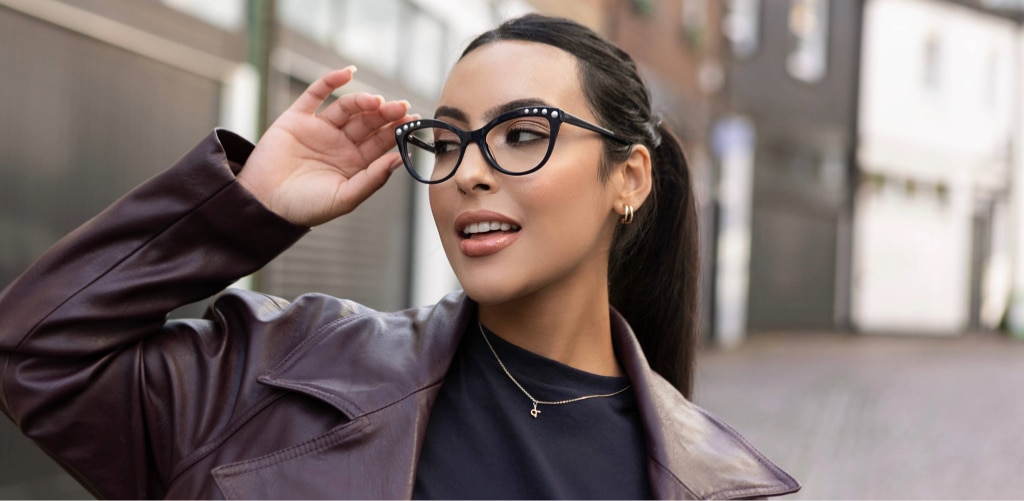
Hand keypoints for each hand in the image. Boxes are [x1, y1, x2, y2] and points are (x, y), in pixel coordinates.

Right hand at [238, 67, 415, 226]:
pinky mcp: (297, 118)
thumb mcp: (344, 198)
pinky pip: (315, 95)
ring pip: (346, 107)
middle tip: (400, 107)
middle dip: (385, 114)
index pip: (381, 142)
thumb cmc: (305, 208)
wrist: (264, 204)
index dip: (397, 130)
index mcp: (355, 163)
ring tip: (376, 101)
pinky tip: (347, 72)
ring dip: (362, 101)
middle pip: (368, 122)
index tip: (413, 121)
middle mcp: (340, 143)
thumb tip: (398, 160)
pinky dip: (330, 81)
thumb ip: (372, 180)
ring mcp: (319, 129)